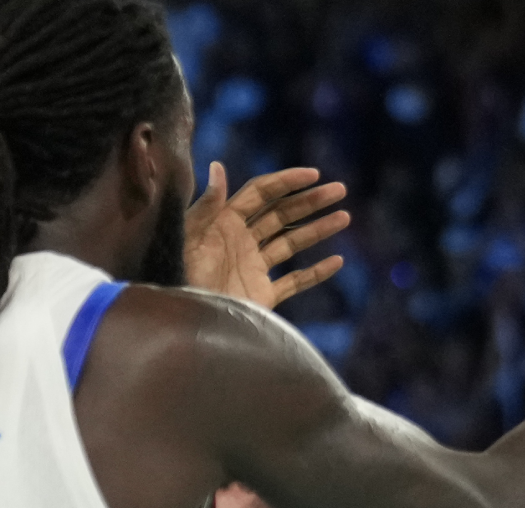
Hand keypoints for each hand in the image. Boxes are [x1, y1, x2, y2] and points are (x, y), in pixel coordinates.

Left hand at [185, 161, 349, 309]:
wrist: (186, 325)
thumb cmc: (180, 279)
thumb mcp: (189, 238)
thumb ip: (206, 206)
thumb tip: (219, 167)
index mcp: (224, 222)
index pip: (261, 194)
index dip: (286, 182)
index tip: (313, 175)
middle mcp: (242, 241)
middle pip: (282, 214)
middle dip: (311, 201)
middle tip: (339, 190)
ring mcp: (254, 268)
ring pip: (292, 243)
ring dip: (318, 230)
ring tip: (344, 217)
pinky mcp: (263, 295)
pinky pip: (295, 281)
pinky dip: (316, 272)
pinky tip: (337, 261)